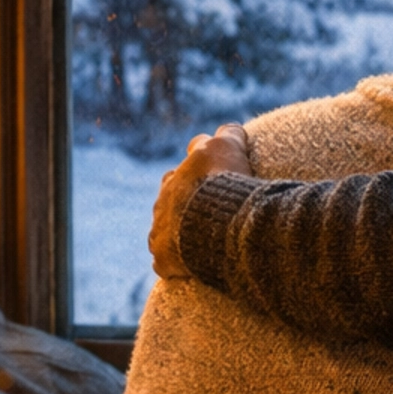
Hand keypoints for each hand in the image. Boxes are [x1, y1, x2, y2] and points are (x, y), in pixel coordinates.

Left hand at [148, 125, 251, 278]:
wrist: (217, 224)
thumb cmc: (225, 185)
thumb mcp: (230, 148)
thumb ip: (230, 133)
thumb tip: (231, 128)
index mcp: (183, 168)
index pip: (195, 151)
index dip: (208, 154)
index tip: (219, 161)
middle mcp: (166, 194)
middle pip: (172, 186)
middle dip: (185, 191)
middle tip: (206, 201)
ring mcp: (161, 225)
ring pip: (164, 223)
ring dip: (176, 227)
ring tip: (196, 238)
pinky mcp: (162, 254)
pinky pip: (164, 258)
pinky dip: (173, 260)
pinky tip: (186, 265)